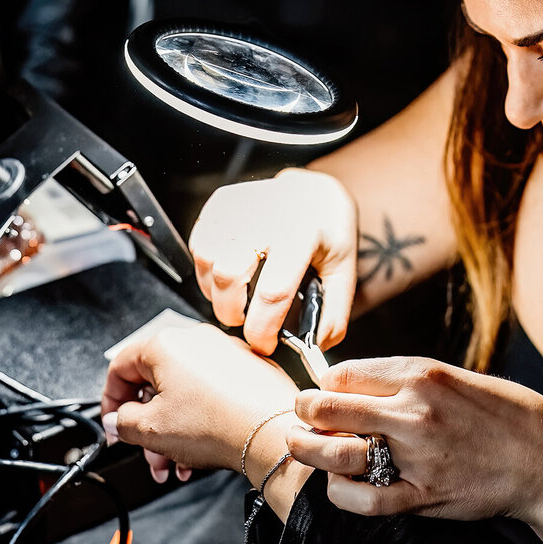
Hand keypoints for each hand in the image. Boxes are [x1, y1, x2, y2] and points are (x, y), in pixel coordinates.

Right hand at [102, 321, 299, 481]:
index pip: (120, 367)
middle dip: (146, 426)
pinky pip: (212, 394)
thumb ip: (123, 422)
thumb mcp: (151, 429)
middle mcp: (197, 341)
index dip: (111, 402)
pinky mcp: (249, 371)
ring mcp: (227, 354)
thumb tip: (119, 420)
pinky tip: (199, 449)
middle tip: (146, 452)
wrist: (273, 436)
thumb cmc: (220, 425)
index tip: (115, 424)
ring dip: (172, 431)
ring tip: (174, 462)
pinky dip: (200, 420)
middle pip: (155, 384)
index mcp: (166, 344)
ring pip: (184, 394)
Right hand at [188, 166, 357, 354]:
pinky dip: (208, 270)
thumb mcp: (344, 275)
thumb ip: (332, 317)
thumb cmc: (328, 237)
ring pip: (207, 262)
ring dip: (216, 292)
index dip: (262, 329)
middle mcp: (267, 214)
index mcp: (302, 234)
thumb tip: (311, 348)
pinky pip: (199, 246)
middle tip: (247, 321)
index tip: (264, 344)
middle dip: (231, 313)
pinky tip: (231, 275)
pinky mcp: (221, 202)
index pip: (272, 292)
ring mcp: (240, 205)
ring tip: (239, 297)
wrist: (315, 195)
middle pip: (228, 277)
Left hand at [289, 356, 542, 522]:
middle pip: (325, 408)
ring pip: (334, 452)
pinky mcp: (423, 496)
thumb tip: (349, 384)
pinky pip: (361, 499)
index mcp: (420, 375)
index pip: (340, 375)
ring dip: (309, 451)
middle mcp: (413, 412)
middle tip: (300, 419)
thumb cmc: (501, 415)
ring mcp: (416, 456)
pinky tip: (340, 484)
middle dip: (303, 413)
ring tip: (304, 448)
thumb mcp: (453, 378)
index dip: (322, 386)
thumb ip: (402, 381)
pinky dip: (340, 492)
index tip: (322, 395)